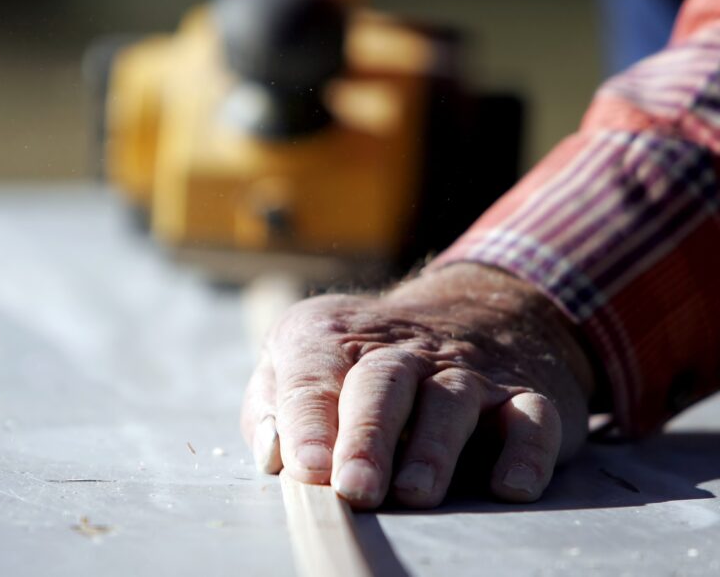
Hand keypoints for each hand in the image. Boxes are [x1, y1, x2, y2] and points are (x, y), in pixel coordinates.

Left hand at [241, 263, 594, 508]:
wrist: (471, 310)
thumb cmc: (359, 359)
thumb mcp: (298, 357)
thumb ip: (273, 404)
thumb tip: (275, 453)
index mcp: (330, 337)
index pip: (312, 377)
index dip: (307, 423)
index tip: (306, 468)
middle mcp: (401, 350)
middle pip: (382, 385)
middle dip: (366, 438)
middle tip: (356, 490)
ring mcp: (466, 371)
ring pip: (450, 400)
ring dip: (433, 448)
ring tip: (415, 493)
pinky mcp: (524, 394)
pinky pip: (531, 418)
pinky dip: (526, 452)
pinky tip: (510, 486)